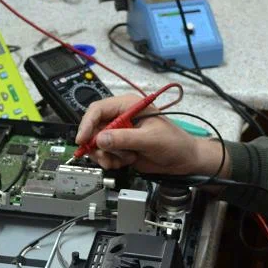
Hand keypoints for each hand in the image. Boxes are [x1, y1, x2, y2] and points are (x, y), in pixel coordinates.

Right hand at [75, 94, 226, 175]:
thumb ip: (125, 138)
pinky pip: (105, 155)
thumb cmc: (174, 143)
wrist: (184, 160)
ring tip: (124, 159)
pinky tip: (126, 162)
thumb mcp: (150, 139)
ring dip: (107, 155)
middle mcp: (121, 118)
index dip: (87, 124)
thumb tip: (101, 139)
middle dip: (97, 145)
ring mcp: (120, 133)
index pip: (98, 110)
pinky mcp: (120, 148)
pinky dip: (112, 161)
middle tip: (105, 156)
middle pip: (93, 128)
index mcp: (128, 106)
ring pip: (97, 144)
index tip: (82, 140)